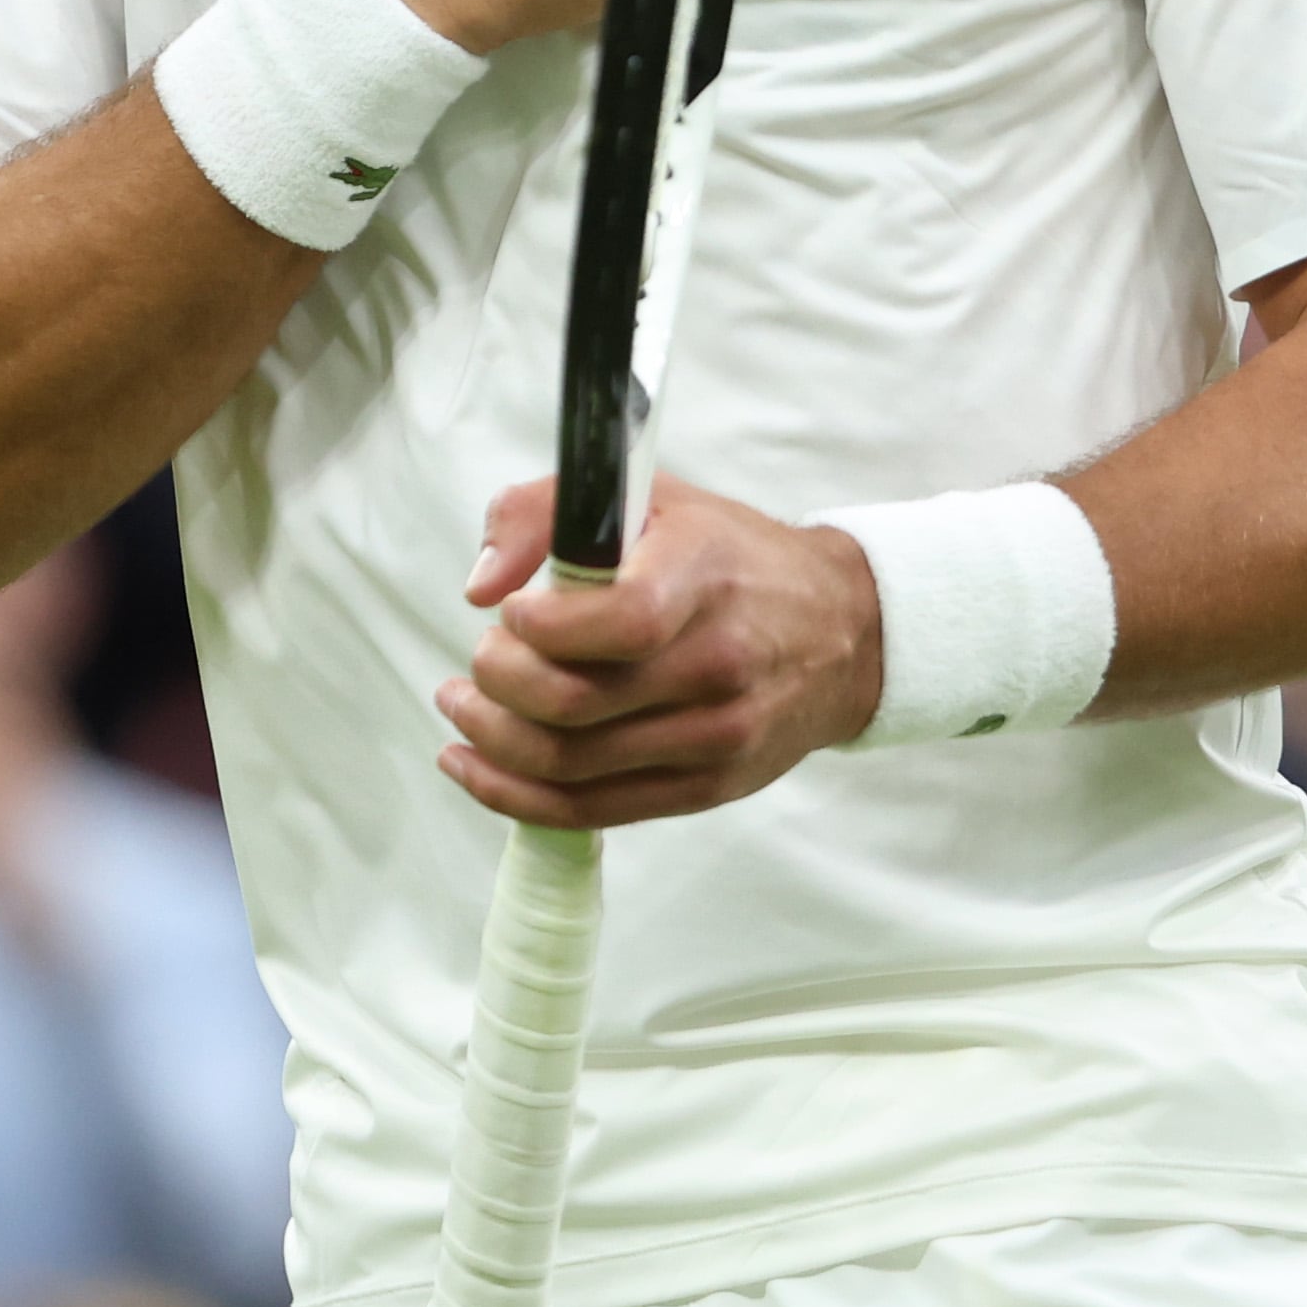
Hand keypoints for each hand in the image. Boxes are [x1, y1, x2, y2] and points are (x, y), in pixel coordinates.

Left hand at [435, 473, 885, 828]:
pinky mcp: (706, 788)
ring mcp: (714, 736)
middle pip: (576, 702)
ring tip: (462, 708)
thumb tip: (482, 586)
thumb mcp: (651, 496)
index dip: (541, 626)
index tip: (510, 612)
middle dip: (497, 684)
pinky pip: (592, 810)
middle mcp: (716, 663)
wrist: (843, 633)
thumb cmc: (731, 557)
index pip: (621, 619)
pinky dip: (516, 795)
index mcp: (704, 576)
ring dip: (491, 741)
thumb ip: (546, 512)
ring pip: (571, 765)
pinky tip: (476, 766)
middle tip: (478, 660)